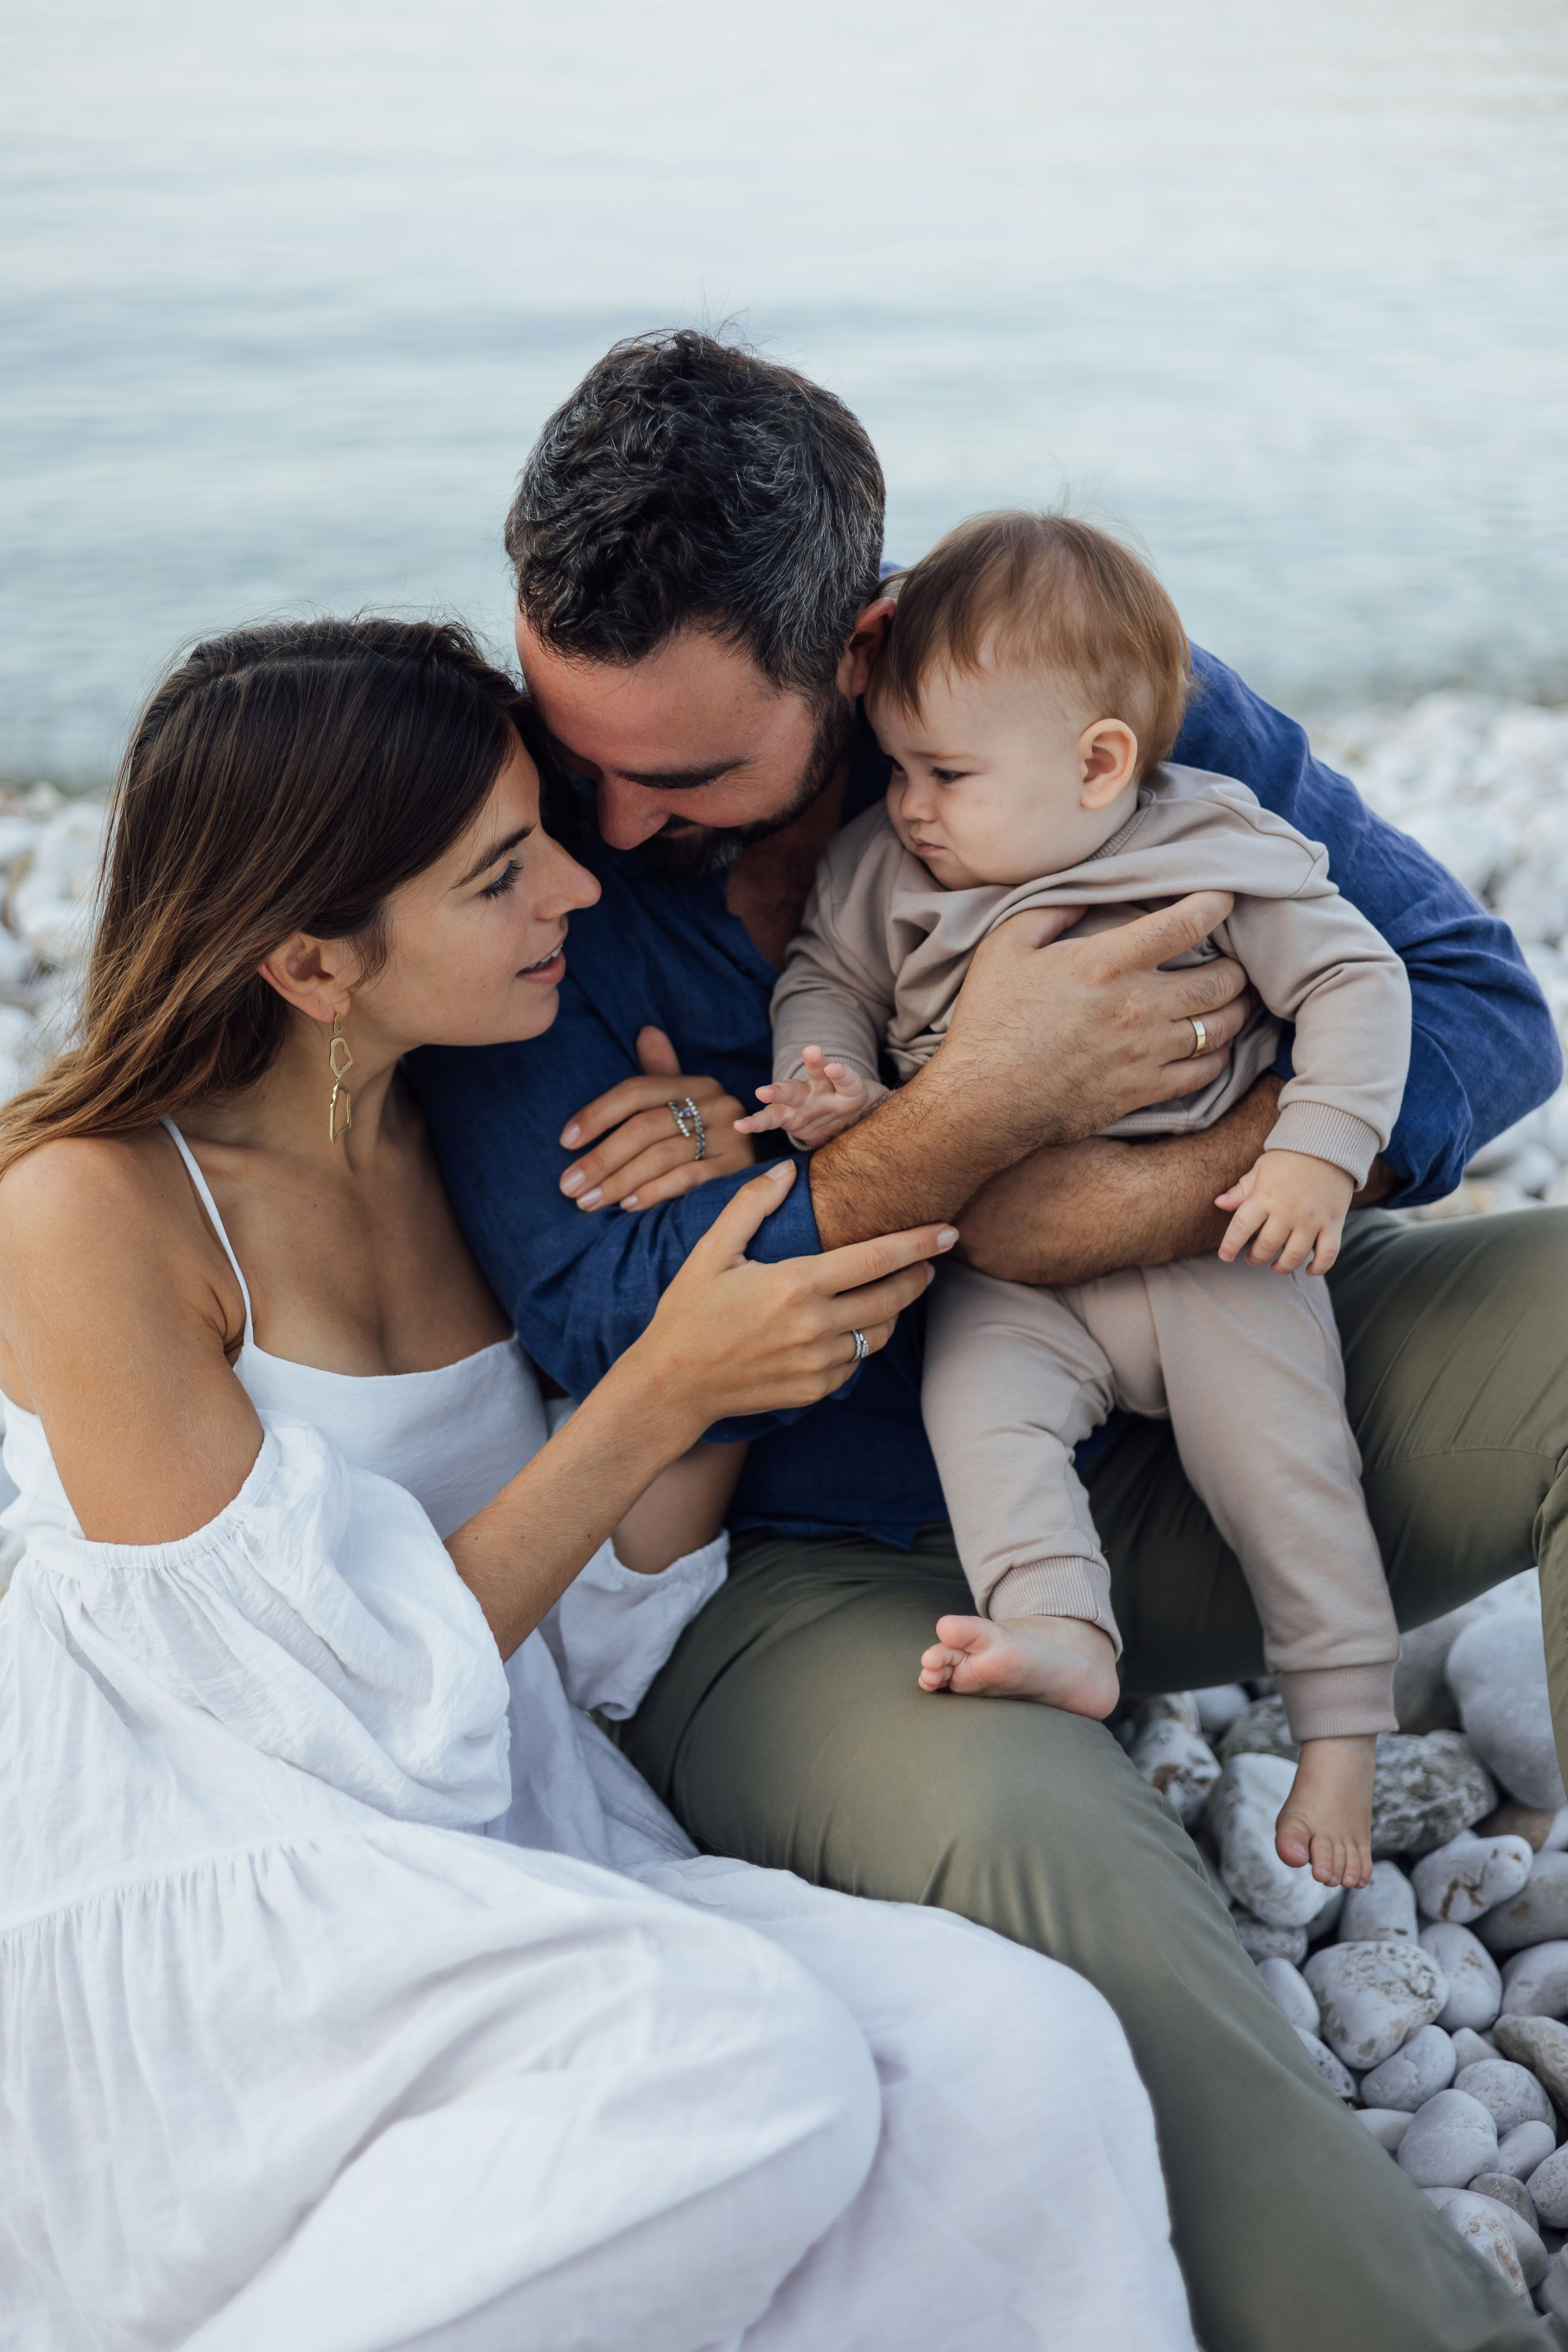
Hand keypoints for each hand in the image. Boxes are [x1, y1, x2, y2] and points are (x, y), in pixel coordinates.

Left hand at [560, 1027, 754, 1211]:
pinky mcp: (739, 1168)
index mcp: (696, 1084)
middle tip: (569, 1185)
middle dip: (600, 1159)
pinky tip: (628, 1205)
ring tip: (589, 1201)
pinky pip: (687, 1179)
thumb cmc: (707, 1137)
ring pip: (662, 1155)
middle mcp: (717, 1104)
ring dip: (619, 1181)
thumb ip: (662, 1072)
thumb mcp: (685, 1103)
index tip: (565, 1141)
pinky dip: (654, 1192)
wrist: (763, 1174)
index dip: (597, 1113)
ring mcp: (731, 1135)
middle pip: (644, 1127)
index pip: (637, 1091)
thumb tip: (646, 1032)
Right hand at [630, 1160, 957, 1433]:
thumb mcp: (712, 1251)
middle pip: (891, 1298)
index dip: (918, 1244)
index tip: (947, 1232)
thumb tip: (787, 1170)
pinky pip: (854, 1361)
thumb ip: (751, 1206)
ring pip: (878, 1333)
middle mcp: (815, 1327)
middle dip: (917, 1277)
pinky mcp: (815, 1389)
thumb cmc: (688, 1313)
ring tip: (890, 1291)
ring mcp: (818, 1363)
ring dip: (892, 1311)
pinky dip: (859, 1342)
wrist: (671, 1386)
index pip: (876, 1259)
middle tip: (929, 1262)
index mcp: (796, 1285)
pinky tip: (847, 1326)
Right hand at [735, 1045, 885, 1147]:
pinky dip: (756, 1123)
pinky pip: (770, 1120)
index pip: (847, 1079)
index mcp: (851, 1091)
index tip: (835, 1066)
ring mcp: (805, 1104)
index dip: (842, 1072)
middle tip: (809, 1053)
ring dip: (776, 1093)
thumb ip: (899, 1111)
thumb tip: (939, 1117)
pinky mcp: (790, 1119)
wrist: (846, 1125)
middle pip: (817, 1077)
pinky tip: (740, 1126)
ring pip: (789, 1094)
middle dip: (813, 1066)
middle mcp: (825, 1092)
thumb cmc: (869, 1117)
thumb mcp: (887, 1114)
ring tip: (762, 1093)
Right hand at [807, 890, 1256, 1251]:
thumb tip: (1085, 897)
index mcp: (1106, 963)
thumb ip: (1049, 911)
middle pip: (1218, 980)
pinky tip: (1215, 1046)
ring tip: (1239, 1000)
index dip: (1214, 905)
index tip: (1225, 898)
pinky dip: (1218, 1056)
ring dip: (1237, 1010)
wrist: (983, 1100)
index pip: (1183, 925)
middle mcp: (1137, 1006)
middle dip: (1237, 967)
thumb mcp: (1005, 946)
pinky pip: (1204, 1072)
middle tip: (1237, 961)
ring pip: (1220, 1027)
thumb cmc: (989, 1020)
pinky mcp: (1144, 1090)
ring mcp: (1145, 1052)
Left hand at [1215, 1148, 1353, 1272]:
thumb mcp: (1260, 1169)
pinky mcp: (1334, 1223)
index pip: (1241, 1228)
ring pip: (1294, 1256)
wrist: (1329, 1145)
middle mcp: (1288, 1211)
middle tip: (1252, 1258)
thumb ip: (1241, 1190)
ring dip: (1282, 1267)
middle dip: (1255, 1257)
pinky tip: (1307, 1269)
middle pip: (1267, 1247)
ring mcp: (1313, 1219)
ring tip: (1275, 1266)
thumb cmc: (1289, 1158)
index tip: (1225, 1256)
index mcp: (1266, 1196)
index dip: (1230, 1245)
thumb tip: (1218, 1204)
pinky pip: (1327, 1254)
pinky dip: (1318, 1268)